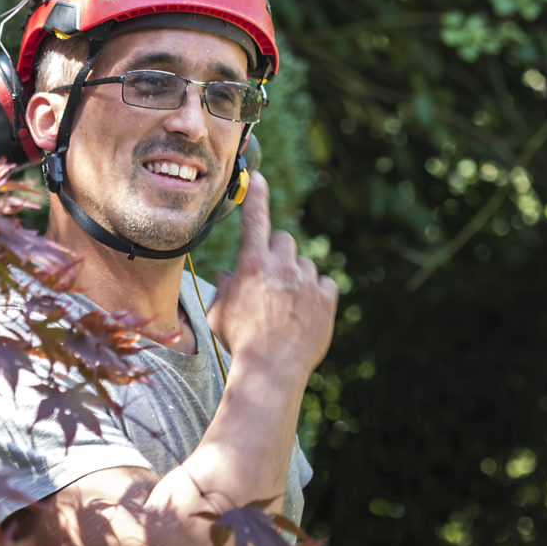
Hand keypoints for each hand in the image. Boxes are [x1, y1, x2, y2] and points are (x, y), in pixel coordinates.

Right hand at [205, 171, 337, 379]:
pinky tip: (304, 312)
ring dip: (296, 276)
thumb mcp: (219, 313)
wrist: (271, 368)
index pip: (254, 220)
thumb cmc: (239, 341)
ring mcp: (307, 282)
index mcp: (252, 265)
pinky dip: (316, 294)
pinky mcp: (327, 299)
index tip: (259, 177)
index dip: (256, 196)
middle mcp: (282, 267)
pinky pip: (325, 284)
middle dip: (278, 252)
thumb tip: (231, 275)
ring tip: (286, 305)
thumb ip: (226, 288)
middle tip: (272, 275)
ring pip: (305, 264)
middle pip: (285, 239)